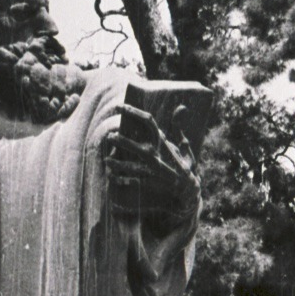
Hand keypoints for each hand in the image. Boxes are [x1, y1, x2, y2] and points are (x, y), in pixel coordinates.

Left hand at [103, 103, 199, 222]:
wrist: (188, 189)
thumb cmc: (184, 165)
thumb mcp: (184, 145)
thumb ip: (178, 126)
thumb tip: (181, 107)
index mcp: (163, 142)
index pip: (148, 121)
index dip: (133, 111)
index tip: (120, 106)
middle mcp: (155, 154)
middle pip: (133, 144)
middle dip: (119, 140)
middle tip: (109, 136)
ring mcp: (151, 169)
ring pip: (128, 165)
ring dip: (116, 162)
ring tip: (107, 159)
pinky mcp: (148, 183)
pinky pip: (129, 181)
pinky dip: (119, 179)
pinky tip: (111, 176)